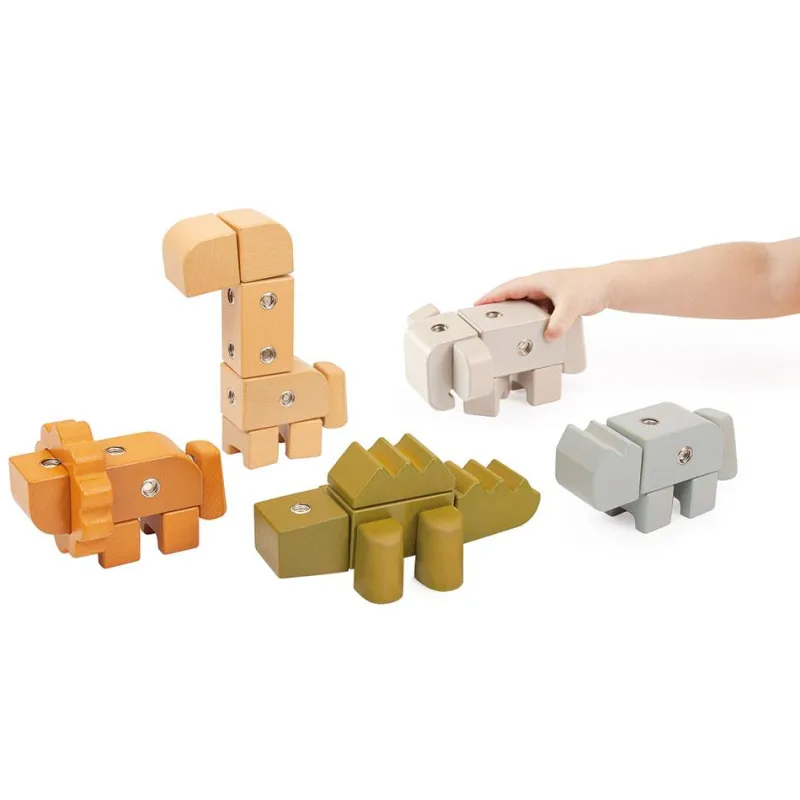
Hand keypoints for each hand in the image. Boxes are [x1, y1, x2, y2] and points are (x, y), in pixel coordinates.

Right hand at [476, 267, 609, 339]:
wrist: (608, 286)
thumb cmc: (589, 286)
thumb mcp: (571, 306)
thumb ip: (559, 322)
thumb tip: (549, 336)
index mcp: (537, 281)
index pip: (507, 289)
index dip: (491, 297)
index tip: (476, 305)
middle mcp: (539, 285)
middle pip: (511, 296)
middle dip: (497, 306)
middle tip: (483, 318)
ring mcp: (546, 294)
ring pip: (523, 304)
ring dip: (513, 314)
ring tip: (501, 328)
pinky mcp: (554, 302)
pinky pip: (534, 311)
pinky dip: (528, 319)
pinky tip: (526, 330)